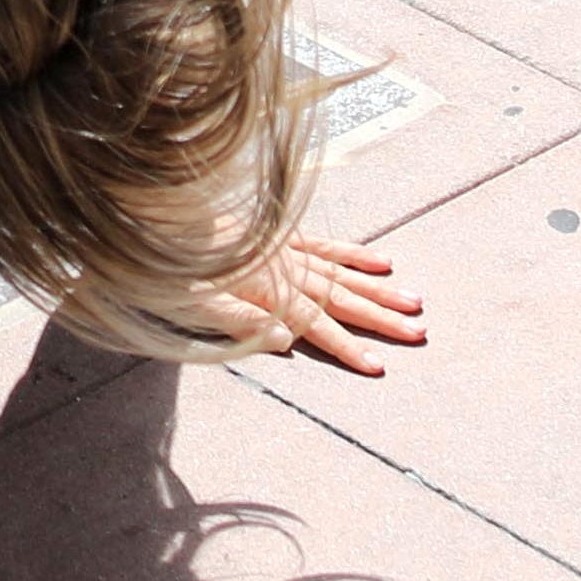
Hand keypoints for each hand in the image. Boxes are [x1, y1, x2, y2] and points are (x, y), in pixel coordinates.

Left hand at [192, 233, 428, 374]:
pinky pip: (325, 245)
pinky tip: (381, 260)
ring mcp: (286, 249)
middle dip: (380, 319)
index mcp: (267, 290)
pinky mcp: (281, 234)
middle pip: (340, 298)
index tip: (377, 366)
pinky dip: (354, 254)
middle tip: (418, 333)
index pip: (315, 326)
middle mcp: (285, 269)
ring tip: (414, 303)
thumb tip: (288, 341)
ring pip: (342, 273)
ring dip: (379, 289)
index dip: (346, 347)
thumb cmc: (173, 266)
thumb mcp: (196, 301)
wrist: (162, 215)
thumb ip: (242, 320)